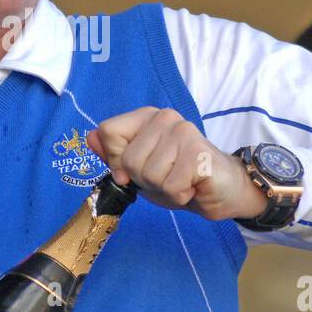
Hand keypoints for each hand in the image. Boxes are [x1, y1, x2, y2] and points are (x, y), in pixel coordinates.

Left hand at [85, 106, 268, 221]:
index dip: (116, 161)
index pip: (109, 132)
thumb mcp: (140, 169)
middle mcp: (165, 117)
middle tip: (167, 177)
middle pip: (128, 160)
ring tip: (180, 180)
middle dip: (144, 180)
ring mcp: (184, 132)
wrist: (222, 191)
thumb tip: (89, 137)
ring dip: (164, 189)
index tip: (135, 171)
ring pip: (149, 174)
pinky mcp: (199, 153)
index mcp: (147, 117)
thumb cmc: (180, 178)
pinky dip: (179, 195)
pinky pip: (171, 185)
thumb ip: (114, 154)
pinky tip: (192, 186)